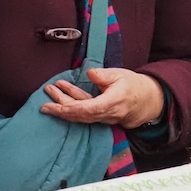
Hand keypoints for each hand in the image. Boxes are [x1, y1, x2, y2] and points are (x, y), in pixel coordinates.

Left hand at [40, 68, 164, 128]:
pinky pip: (84, 113)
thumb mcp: (120, 75)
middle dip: (60, 108)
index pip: (87, 109)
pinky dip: (72, 105)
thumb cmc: (133, 85)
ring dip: (63, 105)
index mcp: (112, 102)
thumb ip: (104, 75)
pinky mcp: (100, 117)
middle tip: (43, 102)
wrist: (146, 101)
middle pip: (80, 115)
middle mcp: (106, 113)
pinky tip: (63, 94)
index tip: (53, 106)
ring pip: (80, 114)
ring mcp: (103, 117)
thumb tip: (90, 72)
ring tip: (50, 91)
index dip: (69, 109)